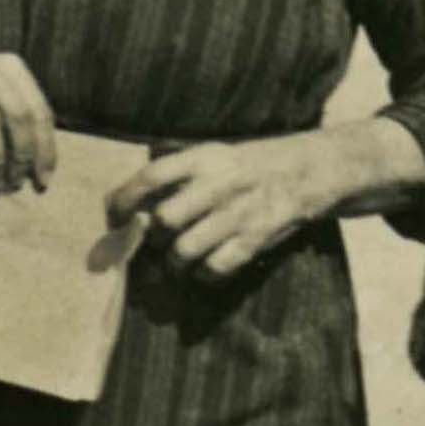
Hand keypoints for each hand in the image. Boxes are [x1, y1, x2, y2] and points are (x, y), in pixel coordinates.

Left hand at [108, 134, 331, 281]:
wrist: (310, 169)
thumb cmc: (251, 162)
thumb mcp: (215, 151)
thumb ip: (178, 166)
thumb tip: (133, 194)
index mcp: (204, 158)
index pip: (152, 177)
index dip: (125, 199)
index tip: (114, 216)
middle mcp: (219, 184)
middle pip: (164, 220)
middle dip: (154, 237)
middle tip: (155, 242)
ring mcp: (238, 214)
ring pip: (185, 251)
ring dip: (174, 263)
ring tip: (176, 261)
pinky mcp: (256, 239)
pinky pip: (215, 268)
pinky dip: (203, 274)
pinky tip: (205, 268)